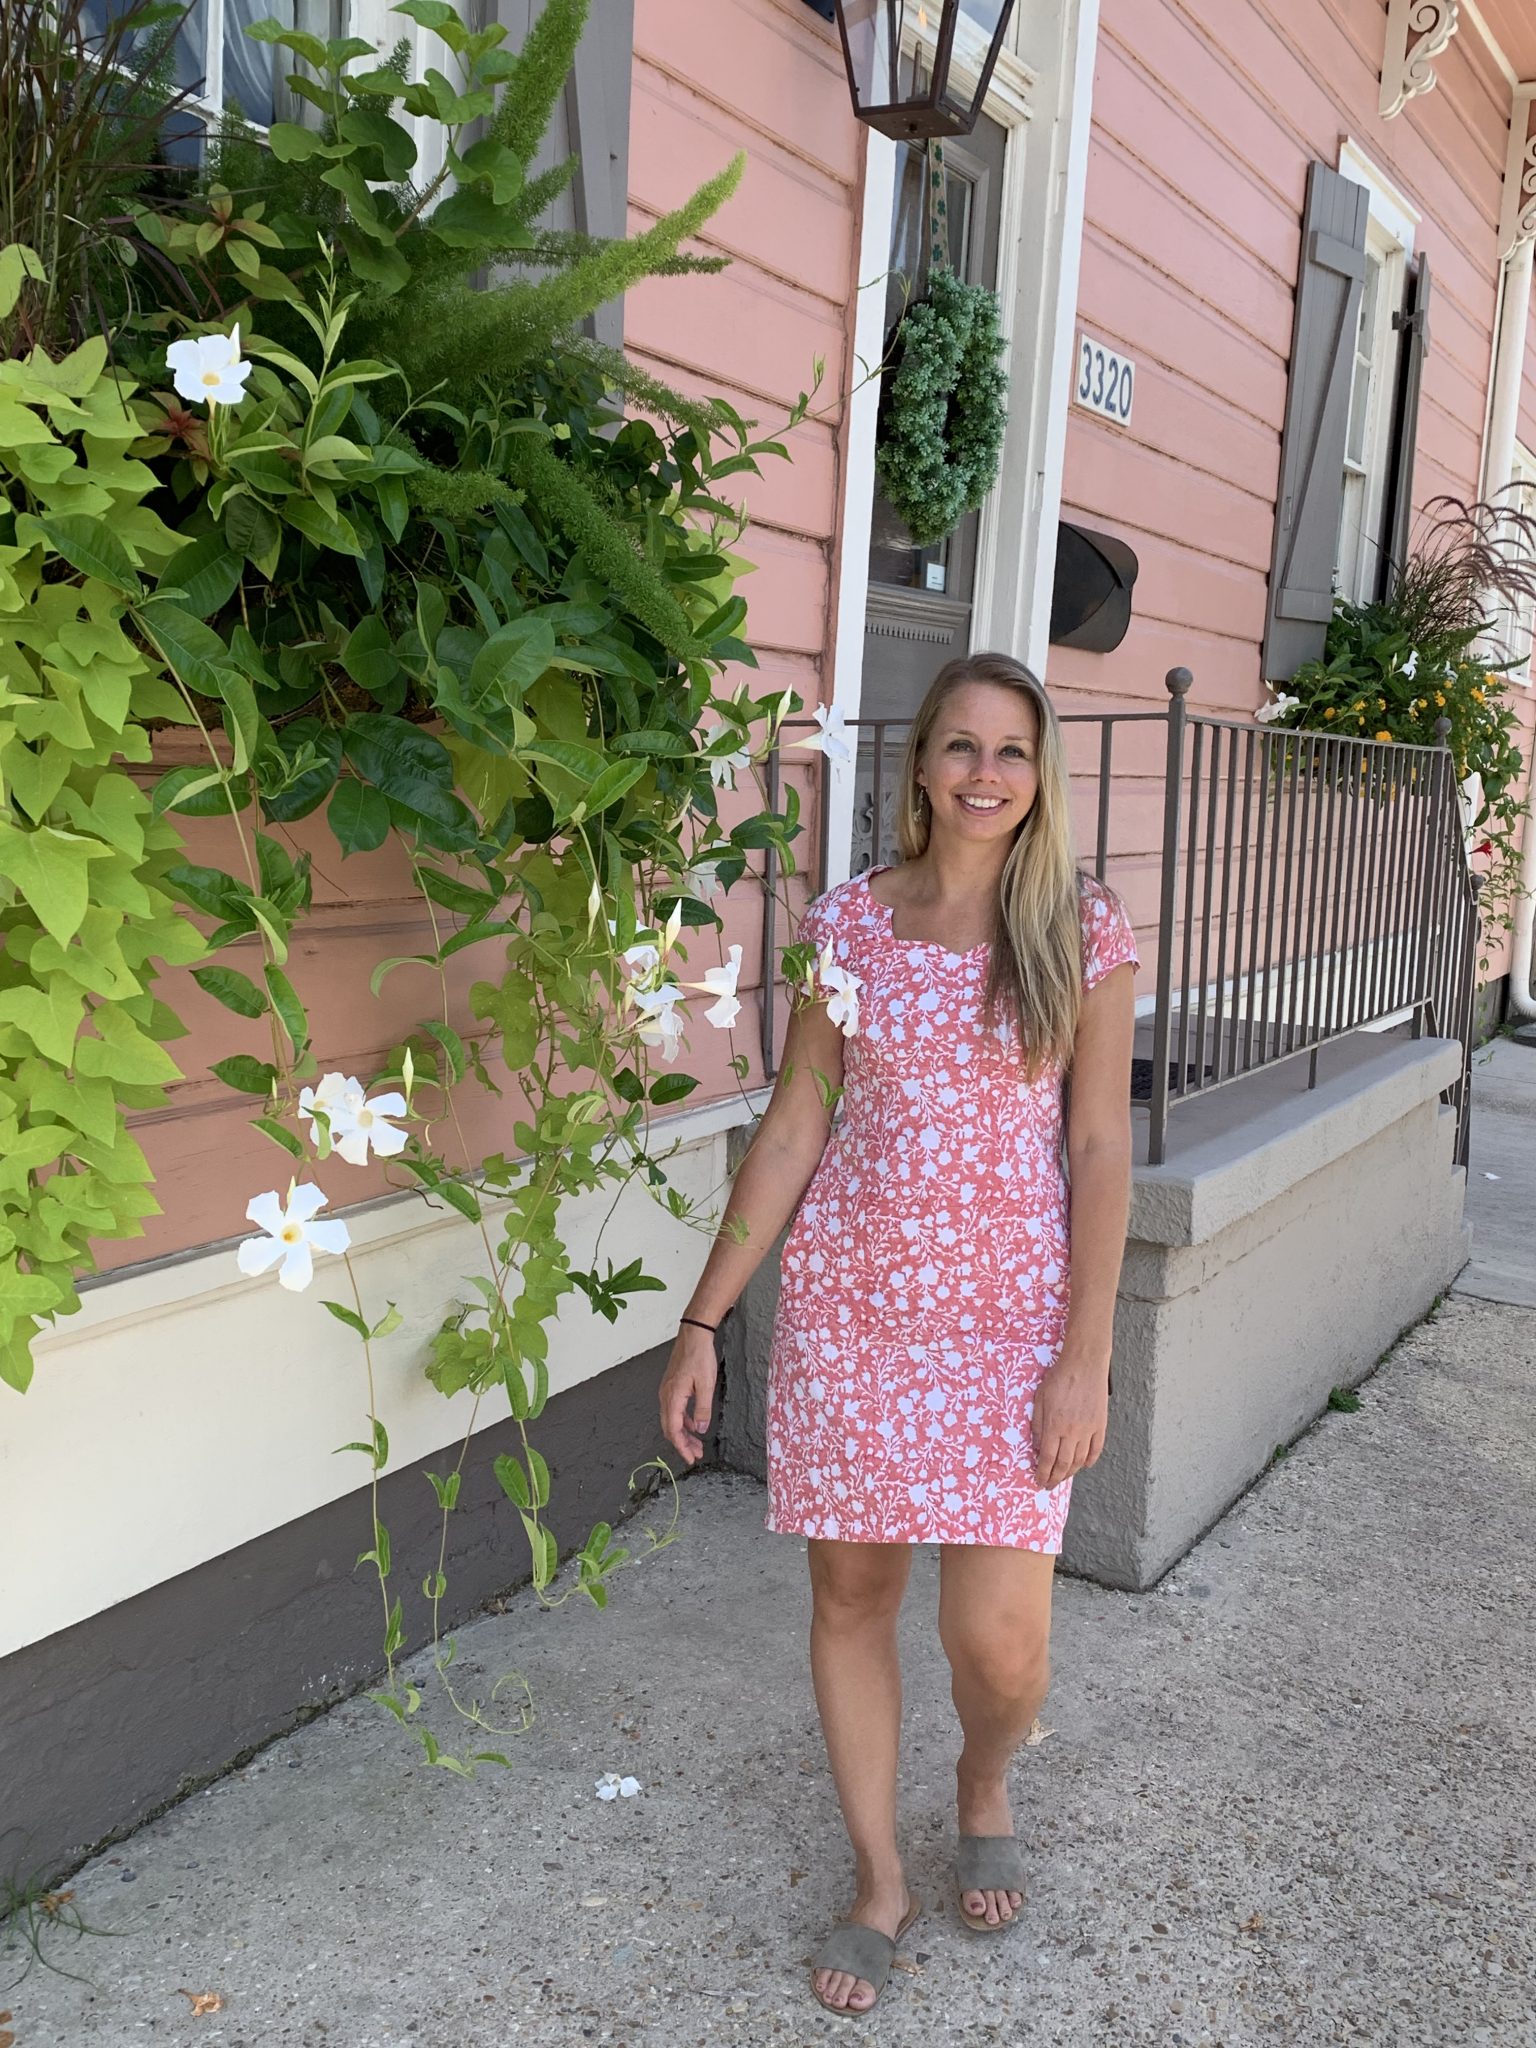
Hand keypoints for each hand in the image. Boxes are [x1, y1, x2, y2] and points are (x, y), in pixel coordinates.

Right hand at [659, 1325, 718, 1467]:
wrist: (693, 1334)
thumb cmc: (699, 1356)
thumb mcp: (706, 1385)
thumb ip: (702, 1410)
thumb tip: (701, 1430)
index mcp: (672, 1397)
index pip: (674, 1430)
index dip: (682, 1447)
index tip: (691, 1458)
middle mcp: (665, 1395)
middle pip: (670, 1427)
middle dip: (682, 1443)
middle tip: (696, 1454)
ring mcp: (667, 1390)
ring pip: (672, 1419)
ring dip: (684, 1433)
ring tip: (697, 1443)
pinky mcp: (672, 1386)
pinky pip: (675, 1409)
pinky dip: (684, 1421)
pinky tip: (695, 1425)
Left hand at [1032, 1351, 1109, 1488]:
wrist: (1084, 1364)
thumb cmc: (1059, 1378)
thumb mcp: (1040, 1398)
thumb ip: (1038, 1424)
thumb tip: (1038, 1446)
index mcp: (1055, 1425)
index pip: (1048, 1458)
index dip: (1043, 1473)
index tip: (1039, 1481)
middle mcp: (1073, 1432)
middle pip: (1064, 1464)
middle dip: (1055, 1478)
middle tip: (1049, 1485)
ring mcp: (1089, 1429)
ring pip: (1080, 1460)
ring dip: (1070, 1472)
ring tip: (1063, 1477)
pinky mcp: (1101, 1425)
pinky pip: (1096, 1449)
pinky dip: (1089, 1460)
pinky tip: (1083, 1465)